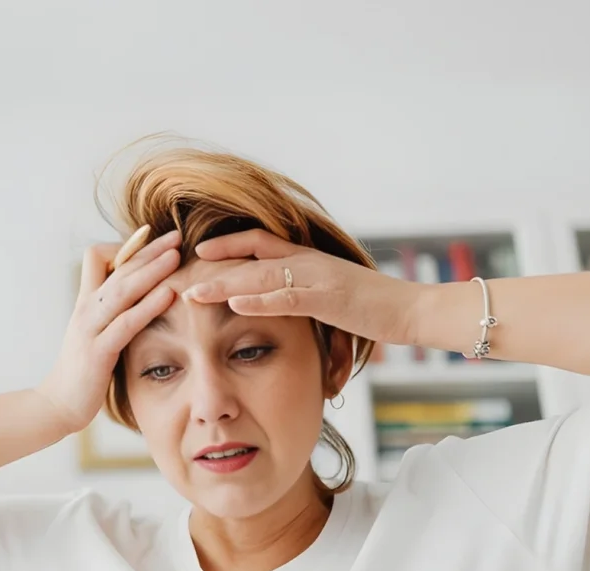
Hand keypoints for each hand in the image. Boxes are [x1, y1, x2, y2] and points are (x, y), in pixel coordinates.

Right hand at [33, 228, 181, 432]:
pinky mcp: (98, 352)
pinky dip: (148, 305)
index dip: (125, 247)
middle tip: (176, 235)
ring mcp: (90, 329)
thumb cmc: (82, 370)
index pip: (98, 257)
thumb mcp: (95, 333)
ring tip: (176, 255)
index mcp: (86, 302)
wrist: (57, 404)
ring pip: (122, 289)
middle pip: (118, 267)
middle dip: (148, 249)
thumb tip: (139, 296)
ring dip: (151, 269)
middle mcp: (86, 309)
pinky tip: (169, 294)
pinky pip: (126, 322)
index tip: (152, 244)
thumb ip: (112, 312)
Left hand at [179, 229, 421, 343]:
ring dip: (223, 284)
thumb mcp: (331, 294)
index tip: (195, 252)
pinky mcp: (330, 299)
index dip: (224, 245)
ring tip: (191, 292)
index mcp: (306, 259)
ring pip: (261, 276)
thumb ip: (303, 290)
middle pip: (248, 257)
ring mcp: (318, 278)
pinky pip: (289, 297)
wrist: (414, 309)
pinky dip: (261, 300)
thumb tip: (278, 295)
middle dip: (210, 267)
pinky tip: (235, 303)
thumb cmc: (374, 307)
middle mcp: (308, 262)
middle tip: (175, 276)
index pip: (256, 242)